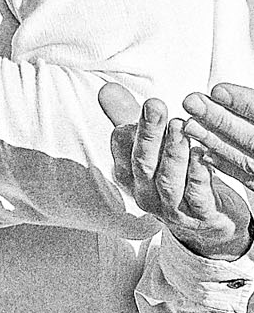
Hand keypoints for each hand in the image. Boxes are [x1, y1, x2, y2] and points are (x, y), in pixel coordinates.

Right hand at [99, 83, 251, 259]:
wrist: (206, 223)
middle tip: (156, 106)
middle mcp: (146, 193)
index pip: (123, 150)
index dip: (132, 128)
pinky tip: (204, 156)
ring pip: (168, 181)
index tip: (146, 105)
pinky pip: (197, 197)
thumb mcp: (150, 148)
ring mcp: (172, 208)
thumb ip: (128, 118)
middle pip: (142, 163)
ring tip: (181, 127)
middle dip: (148, 134)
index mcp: (131, 175)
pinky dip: (199, 176)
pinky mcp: (201, 216)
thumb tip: (107, 90)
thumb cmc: (177, 179)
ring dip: (173, 153)